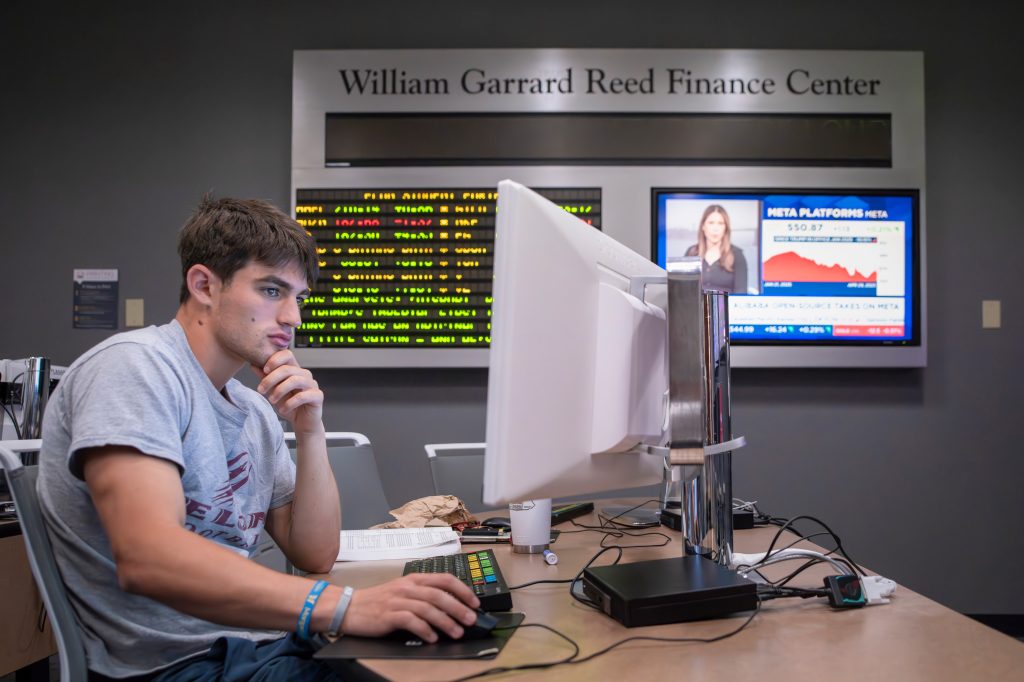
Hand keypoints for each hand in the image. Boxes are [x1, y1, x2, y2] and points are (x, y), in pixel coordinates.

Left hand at [252, 350, 322, 433]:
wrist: (302, 423)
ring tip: (271, 400)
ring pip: (295, 380)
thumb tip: (253, 365)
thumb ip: (266, 378)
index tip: (264, 370)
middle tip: (261, 390)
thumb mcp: (273, 391)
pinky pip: (302, 396)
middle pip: (287, 368)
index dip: (275, 360)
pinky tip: (282, 409)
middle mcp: (305, 374)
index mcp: (295, 370)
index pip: (287, 355)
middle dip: (271, 379)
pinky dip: (289, 403)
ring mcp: (312, 384)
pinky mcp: (318, 396)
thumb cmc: (290, 406)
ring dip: (279, 391)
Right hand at [339, 573, 480, 641]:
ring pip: (428, 609)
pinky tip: (432, 638)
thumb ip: (424, 594)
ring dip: (445, 621)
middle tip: (471, 620)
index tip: (474, 602)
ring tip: (457, 632)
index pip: (444, 579)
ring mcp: (398, 600)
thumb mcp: (403, 591)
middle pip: (439, 595)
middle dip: (458, 608)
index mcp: (414, 579)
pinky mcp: (389, 615)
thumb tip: (451, 606)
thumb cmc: (379, 601)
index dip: (462, 590)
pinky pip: (411, 621)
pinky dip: (424, 630)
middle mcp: (408, 587)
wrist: (350, 607)